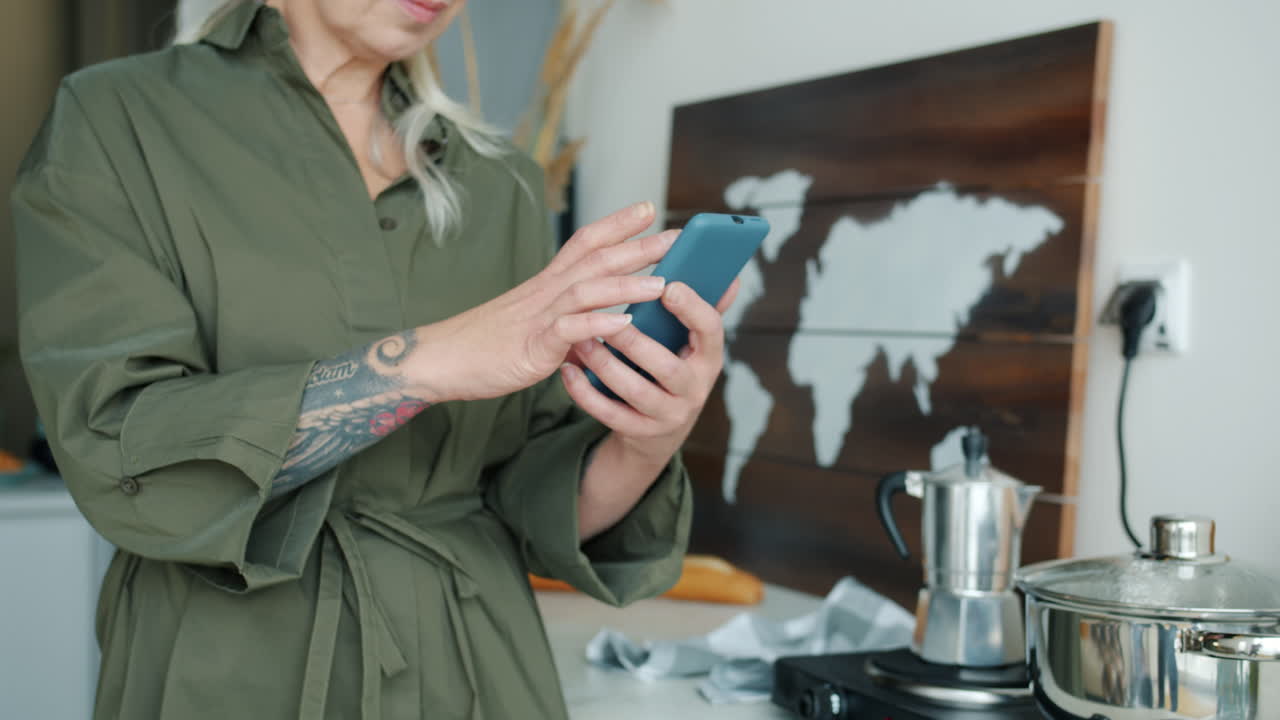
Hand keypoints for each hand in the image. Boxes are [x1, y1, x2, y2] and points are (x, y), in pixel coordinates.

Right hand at [411, 202, 676, 401]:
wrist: (440, 359)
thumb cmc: (487, 345)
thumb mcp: (536, 330)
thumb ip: (572, 327)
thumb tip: (603, 333)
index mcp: (547, 285)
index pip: (586, 243)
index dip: (617, 223)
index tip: (649, 208)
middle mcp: (546, 292)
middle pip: (596, 259)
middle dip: (639, 246)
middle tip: (678, 237)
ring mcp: (539, 316)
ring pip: (586, 290)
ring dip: (626, 285)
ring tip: (663, 284)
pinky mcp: (531, 346)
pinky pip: (568, 331)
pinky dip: (597, 325)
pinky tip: (623, 325)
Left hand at [560, 277, 740, 462]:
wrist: (660, 428)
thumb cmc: (673, 368)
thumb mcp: (693, 344)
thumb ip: (701, 309)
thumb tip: (731, 275)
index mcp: (709, 358)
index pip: (710, 331)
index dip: (692, 309)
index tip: (669, 287)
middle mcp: (694, 390)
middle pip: (667, 367)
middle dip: (635, 342)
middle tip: (607, 318)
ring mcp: (668, 415)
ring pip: (634, 391)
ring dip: (605, 365)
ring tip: (580, 340)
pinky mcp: (640, 431)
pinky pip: (609, 414)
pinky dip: (585, 393)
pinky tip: (568, 370)